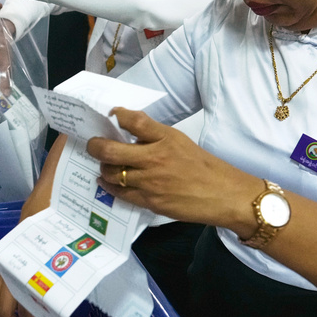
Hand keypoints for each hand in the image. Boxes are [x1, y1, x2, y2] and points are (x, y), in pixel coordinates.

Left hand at [87, 108, 252, 225]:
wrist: (224, 195)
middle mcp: (155, 159)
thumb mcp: (181, 141)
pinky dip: (109, 186)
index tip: (111, 114)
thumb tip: (129, 129)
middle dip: (95, 146)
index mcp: (166, 139)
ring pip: (112, 173)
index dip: (118, 115)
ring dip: (103, 167)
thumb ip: (155, 135)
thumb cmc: (205, 166)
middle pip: (111, 150)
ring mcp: (150, 182)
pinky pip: (121, 194)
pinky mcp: (150, 202)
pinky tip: (106, 182)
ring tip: (103, 164)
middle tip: (92, 144)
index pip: (134, 121)